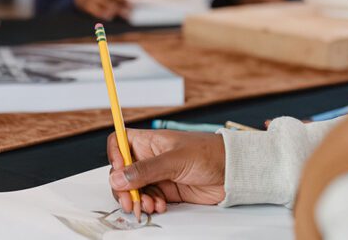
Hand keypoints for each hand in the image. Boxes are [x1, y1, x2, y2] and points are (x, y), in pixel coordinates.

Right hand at [107, 129, 225, 214]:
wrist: (233, 172)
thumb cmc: (209, 153)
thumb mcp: (175, 159)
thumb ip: (146, 170)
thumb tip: (119, 177)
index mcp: (150, 141)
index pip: (119, 143)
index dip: (114, 156)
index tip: (118, 172)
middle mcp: (150, 157)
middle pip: (122, 172)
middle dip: (123, 188)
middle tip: (130, 201)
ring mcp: (158, 175)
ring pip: (134, 189)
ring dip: (138, 199)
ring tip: (150, 205)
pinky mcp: (167, 191)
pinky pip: (149, 199)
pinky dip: (150, 205)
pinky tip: (160, 206)